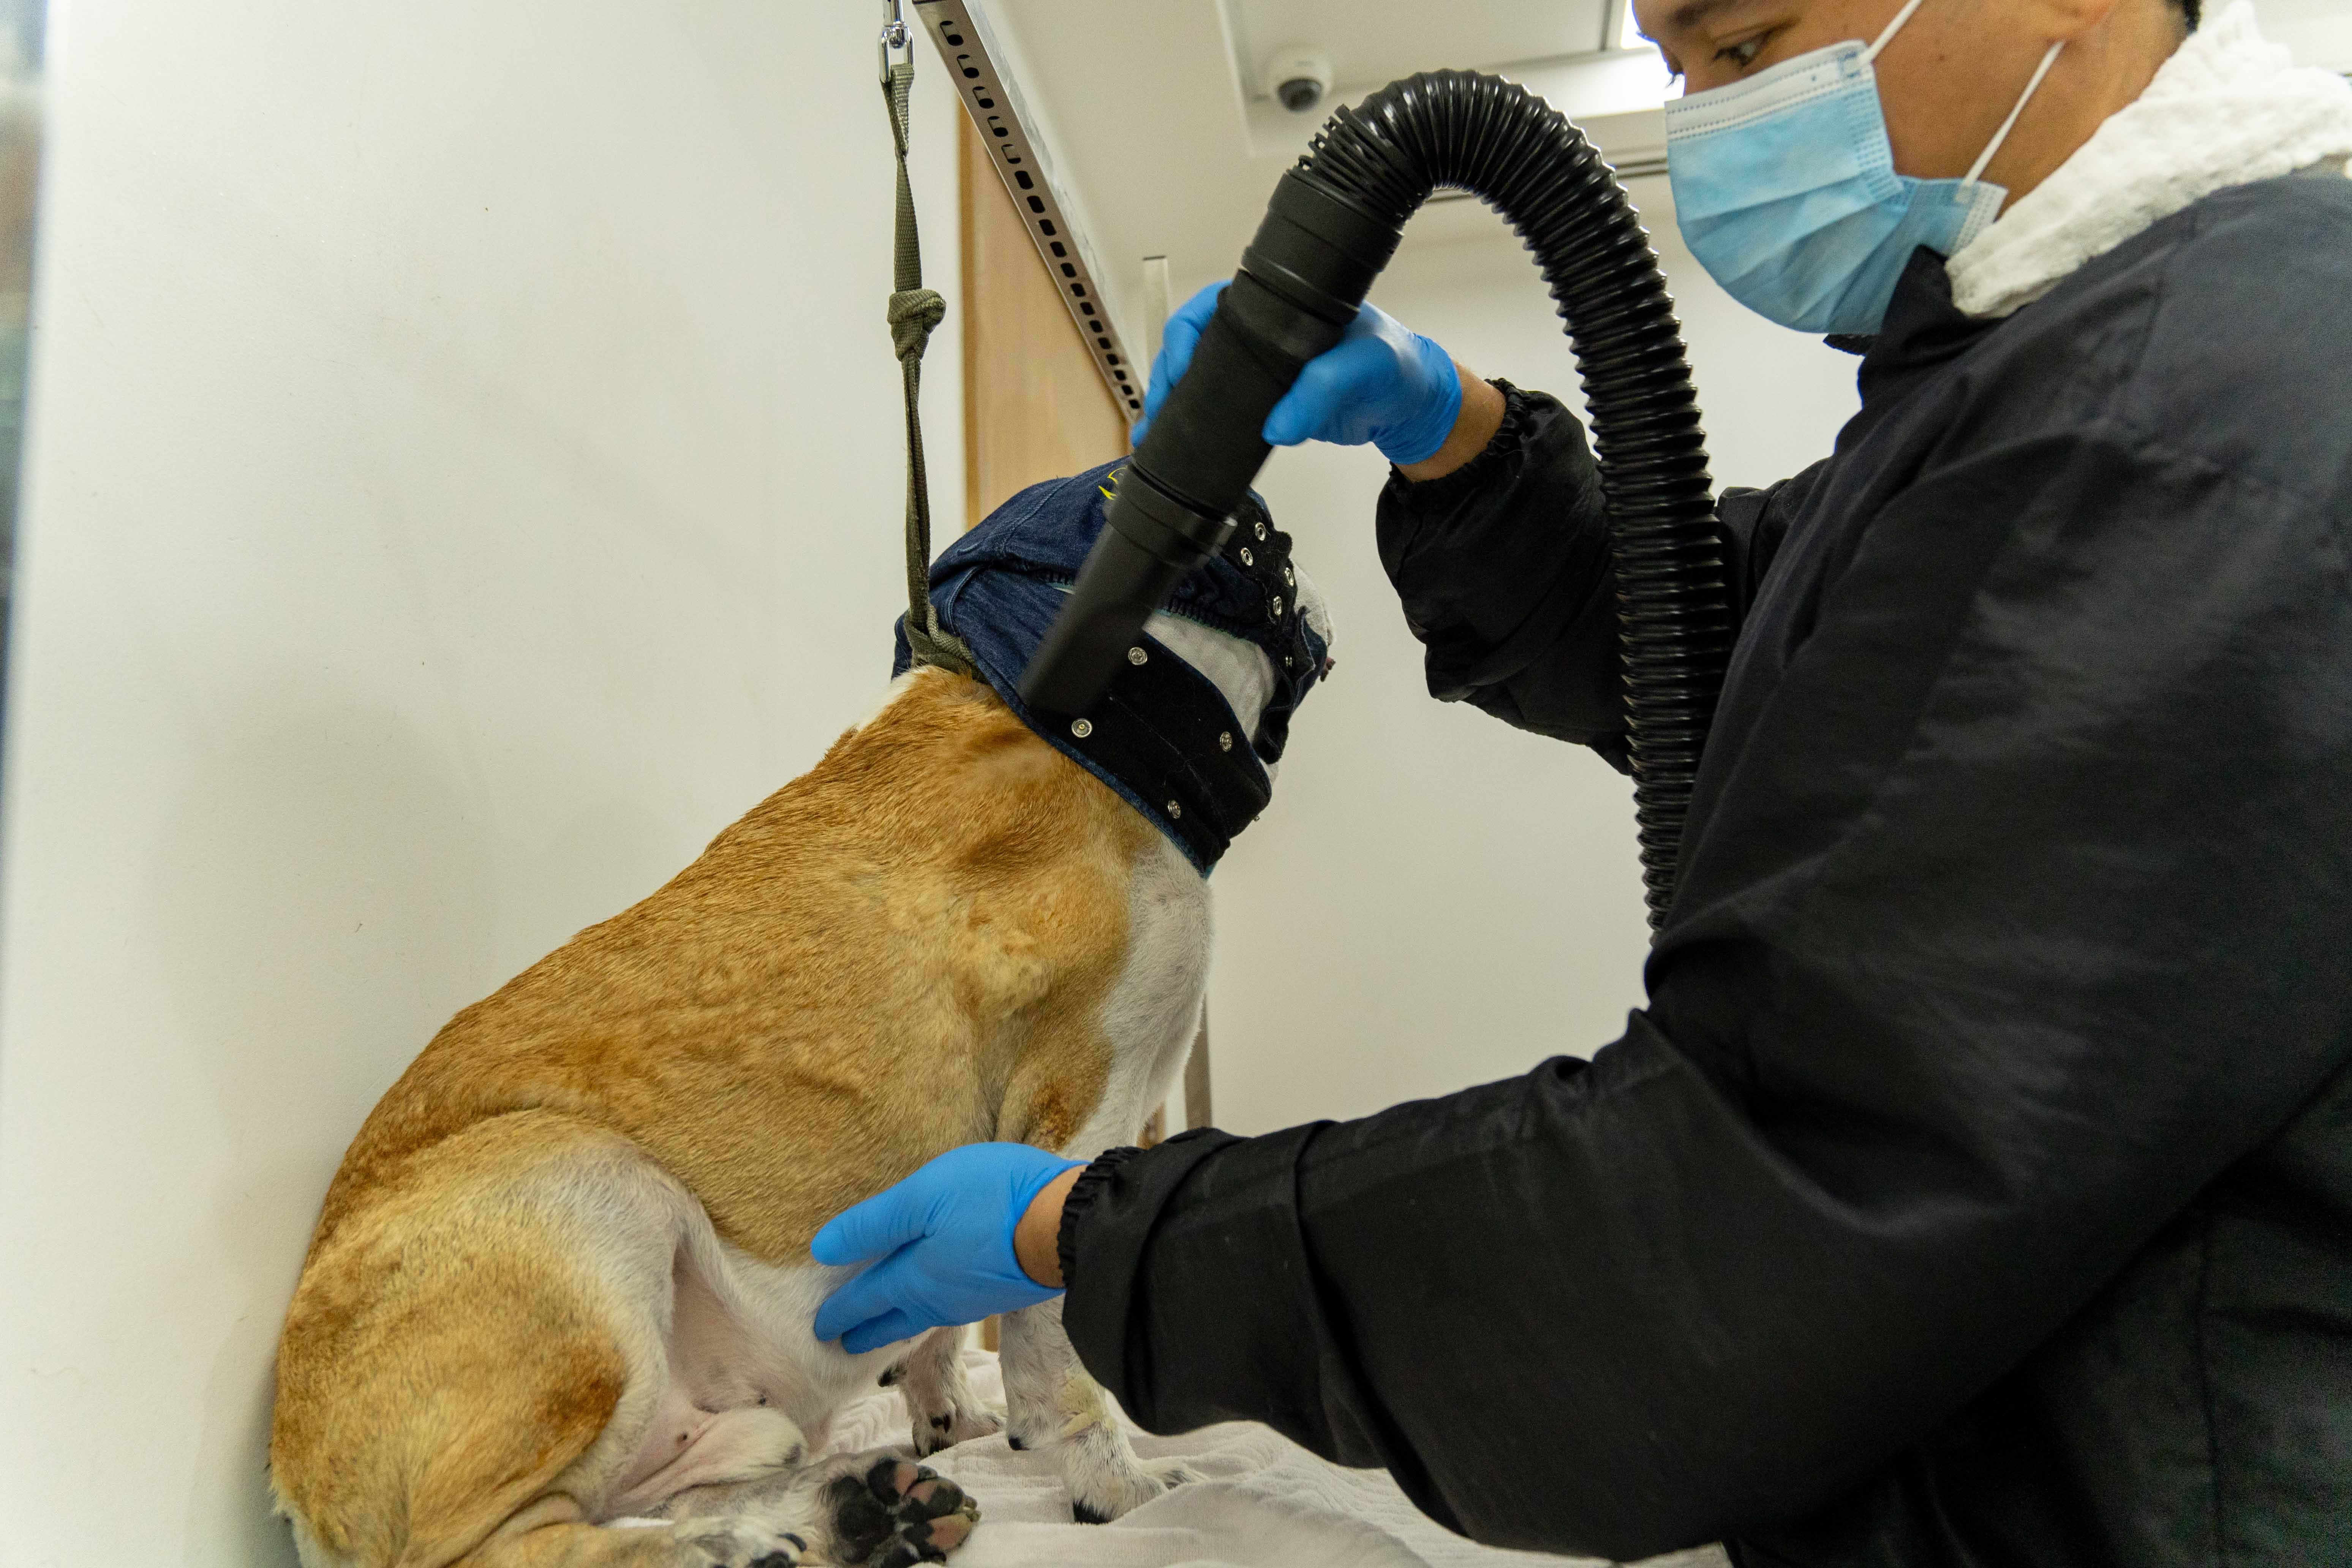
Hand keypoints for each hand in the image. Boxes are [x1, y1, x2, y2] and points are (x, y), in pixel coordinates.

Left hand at [811, 1143, 1083, 1354]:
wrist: (1071, 1225)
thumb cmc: (992, 1201)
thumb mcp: (925, 1196)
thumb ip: (876, 1223)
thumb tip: (823, 1250)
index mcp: (916, 1278)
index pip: (868, 1297)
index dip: (842, 1310)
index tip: (820, 1328)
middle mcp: (942, 1297)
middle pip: (896, 1317)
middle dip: (868, 1329)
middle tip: (844, 1343)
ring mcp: (976, 1297)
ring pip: (925, 1314)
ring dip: (899, 1323)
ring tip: (887, 1327)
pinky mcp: (1005, 1289)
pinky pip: (953, 1305)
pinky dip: (932, 1309)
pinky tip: (940, 1300)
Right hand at [1134, 281, 1465, 466]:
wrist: (1410, 407)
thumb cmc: (1394, 367)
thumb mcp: (1363, 368)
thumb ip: (1323, 390)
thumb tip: (1278, 423)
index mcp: (1280, 309)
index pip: (1213, 306)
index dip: (1186, 333)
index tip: (1179, 366)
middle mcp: (1263, 335)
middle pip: (1195, 343)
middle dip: (1168, 372)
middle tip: (1160, 404)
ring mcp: (1261, 371)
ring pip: (1201, 378)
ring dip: (1174, 400)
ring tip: (1154, 428)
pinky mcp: (1264, 404)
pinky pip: (1220, 409)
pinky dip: (1195, 424)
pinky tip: (1173, 441)